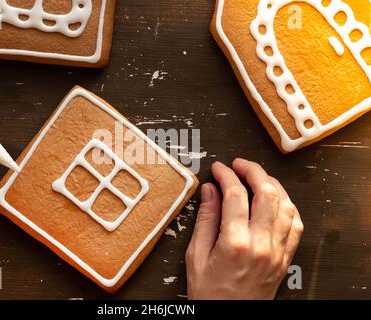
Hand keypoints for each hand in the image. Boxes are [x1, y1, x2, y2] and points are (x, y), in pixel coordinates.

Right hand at [186, 159, 303, 299]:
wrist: (229, 318)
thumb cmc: (210, 292)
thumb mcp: (196, 255)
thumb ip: (206, 219)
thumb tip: (210, 190)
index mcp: (235, 243)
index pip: (235, 195)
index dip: (226, 175)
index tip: (219, 169)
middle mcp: (261, 244)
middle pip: (266, 193)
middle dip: (253, 171)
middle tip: (239, 164)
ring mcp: (277, 251)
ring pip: (286, 204)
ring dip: (272, 184)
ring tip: (257, 177)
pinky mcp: (285, 258)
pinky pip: (296, 224)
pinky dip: (288, 205)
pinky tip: (276, 200)